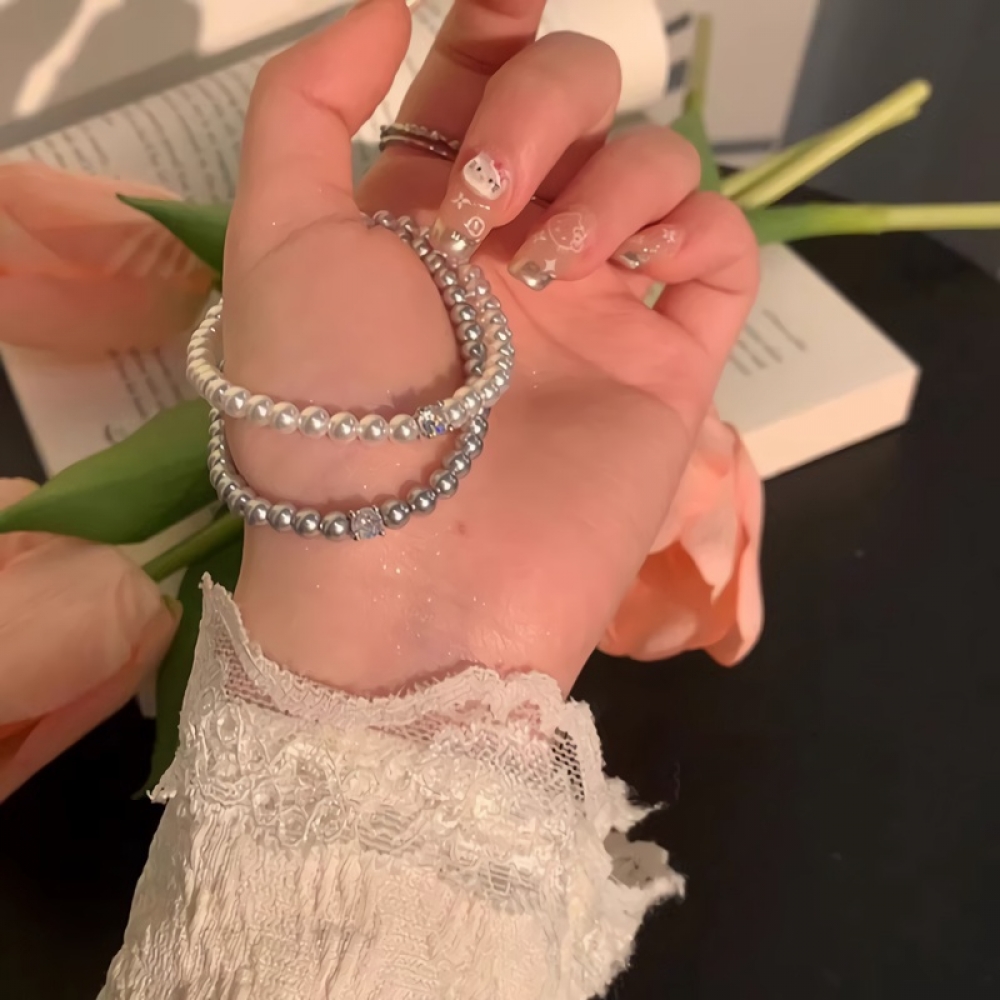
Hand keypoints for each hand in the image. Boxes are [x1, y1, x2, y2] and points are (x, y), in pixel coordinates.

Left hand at [223, 0, 757, 693]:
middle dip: (540, 105)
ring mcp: (598, 307)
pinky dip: (695, 228)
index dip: (495, 26)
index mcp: (422, 217)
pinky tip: (633, 262)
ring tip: (549, 259)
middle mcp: (513, 250)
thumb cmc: (329, 411)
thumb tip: (386, 10)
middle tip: (489, 192)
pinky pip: (722, 254)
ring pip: (657, 165)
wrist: (410, 577)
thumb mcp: (279, 242)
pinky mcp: (667, 363)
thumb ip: (308, 108)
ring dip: (610, 175)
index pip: (478, 82)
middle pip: (578, 103)